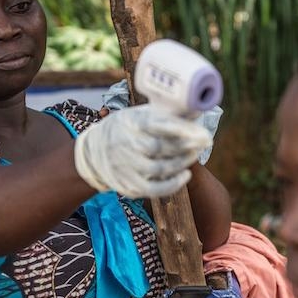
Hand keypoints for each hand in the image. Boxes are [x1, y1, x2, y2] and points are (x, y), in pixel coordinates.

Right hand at [74, 104, 211, 197]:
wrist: (92, 152)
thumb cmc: (126, 129)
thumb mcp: (138, 115)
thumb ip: (163, 114)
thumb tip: (195, 109)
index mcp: (129, 122)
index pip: (156, 125)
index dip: (180, 129)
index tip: (201, 132)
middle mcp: (125, 144)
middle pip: (159, 147)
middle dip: (187, 146)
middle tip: (204, 141)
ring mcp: (125, 166)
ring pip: (158, 169)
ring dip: (181, 163)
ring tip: (194, 154)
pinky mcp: (127, 184)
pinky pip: (153, 189)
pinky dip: (172, 184)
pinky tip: (185, 175)